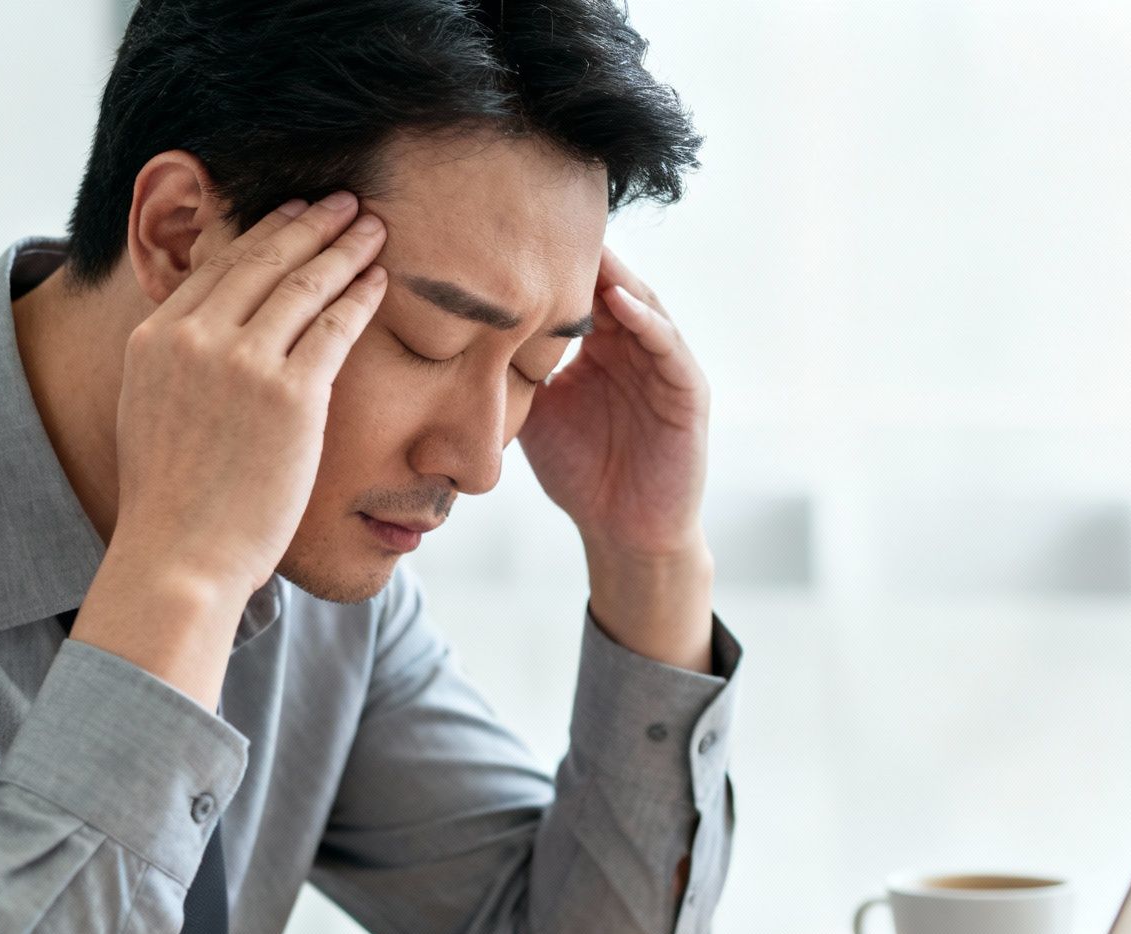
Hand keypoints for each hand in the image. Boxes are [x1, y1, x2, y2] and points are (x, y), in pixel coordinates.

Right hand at [71, 191, 386, 702]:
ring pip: (304, 285)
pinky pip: (334, 327)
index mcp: (155, 338)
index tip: (291, 216)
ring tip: (372, 227)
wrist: (179, 555)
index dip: (261, 234)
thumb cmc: (173, 504)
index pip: (217, 267)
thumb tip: (199, 345)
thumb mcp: (151, 414)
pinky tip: (381, 279)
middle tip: (342, 201)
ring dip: (343, 247)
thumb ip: (177, 368)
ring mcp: (242, 363)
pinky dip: (360, 296)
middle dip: (307, 223)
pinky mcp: (289, 394)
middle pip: (261, 260)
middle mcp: (194, 338)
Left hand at [519, 247, 714, 672]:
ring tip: (580, 242)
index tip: (503, 223)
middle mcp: (633, 342)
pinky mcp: (688, 391)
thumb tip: (442, 337)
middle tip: (540, 207)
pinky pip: (668, 346)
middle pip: (607, 279)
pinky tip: (617, 302)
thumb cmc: (578, 471)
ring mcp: (664, 362)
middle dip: (578, 247)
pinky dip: (646, 321)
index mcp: (596, 343)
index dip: (543, 257)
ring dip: (612, 273)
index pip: (572, 285)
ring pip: (639, 301)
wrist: (623, 531)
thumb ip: (504, 370)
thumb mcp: (531, 410)